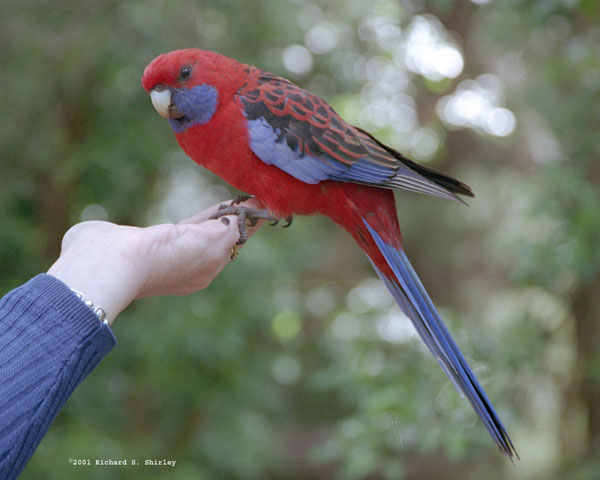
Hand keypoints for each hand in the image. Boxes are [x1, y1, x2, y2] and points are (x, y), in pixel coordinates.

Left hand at [47, 199, 262, 323]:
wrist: (115, 265)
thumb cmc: (102, 258)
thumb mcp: (106, 244)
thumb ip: (104, 239)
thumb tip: (90, 236)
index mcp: (173, 276)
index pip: (196, 249)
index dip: (208, 231)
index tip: (218, 216)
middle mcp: (196, 273)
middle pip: (220, 243)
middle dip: (233, 224)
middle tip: (250, 207)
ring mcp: (208, 260)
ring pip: (232, 233)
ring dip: (247, 216)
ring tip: (259, 199)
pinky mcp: (215, 242)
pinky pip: (240, 224)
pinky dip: (252, 212)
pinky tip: (259, 200)